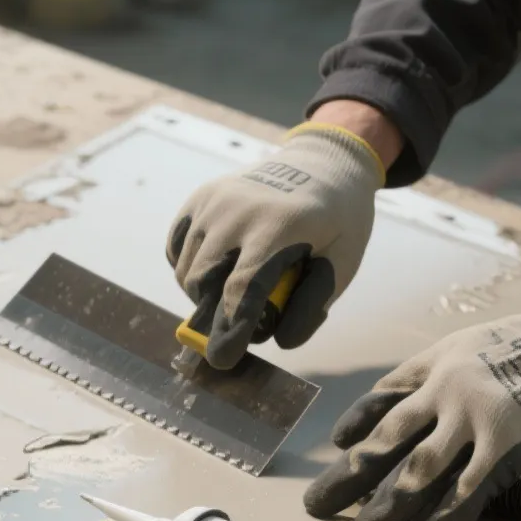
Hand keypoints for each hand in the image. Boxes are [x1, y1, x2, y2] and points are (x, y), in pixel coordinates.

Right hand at [166, 115, 385, 367]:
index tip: (224, 359)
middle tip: (240, 323)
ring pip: (187, 270)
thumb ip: (314, 303)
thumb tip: (279, 341)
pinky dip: (188, 270)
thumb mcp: (344, 260)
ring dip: (203, 296)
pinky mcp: (199, 199)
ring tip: (233, 292)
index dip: (231, 327)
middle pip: (204, 282)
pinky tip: (215, 271)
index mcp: (279, 224)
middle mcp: (238, 209)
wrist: (321, 162)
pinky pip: (177, 249)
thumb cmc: (337, 219)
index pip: (241, 286)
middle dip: (215, 316)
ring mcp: (213, 202)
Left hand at [302, 282, 520, 520]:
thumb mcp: (470, 345)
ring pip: (417, 470)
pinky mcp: (506, 443)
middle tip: (317, 504)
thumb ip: (438, 375)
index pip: (382, 398)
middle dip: (348, 476)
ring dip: (387, 507)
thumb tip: (412, 407)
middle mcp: (442, 392)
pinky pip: (468, 488)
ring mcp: (472, 418)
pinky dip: (445, 518)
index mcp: (432, 366)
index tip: (338, 444)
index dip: (357, 423)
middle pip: (384, 441)